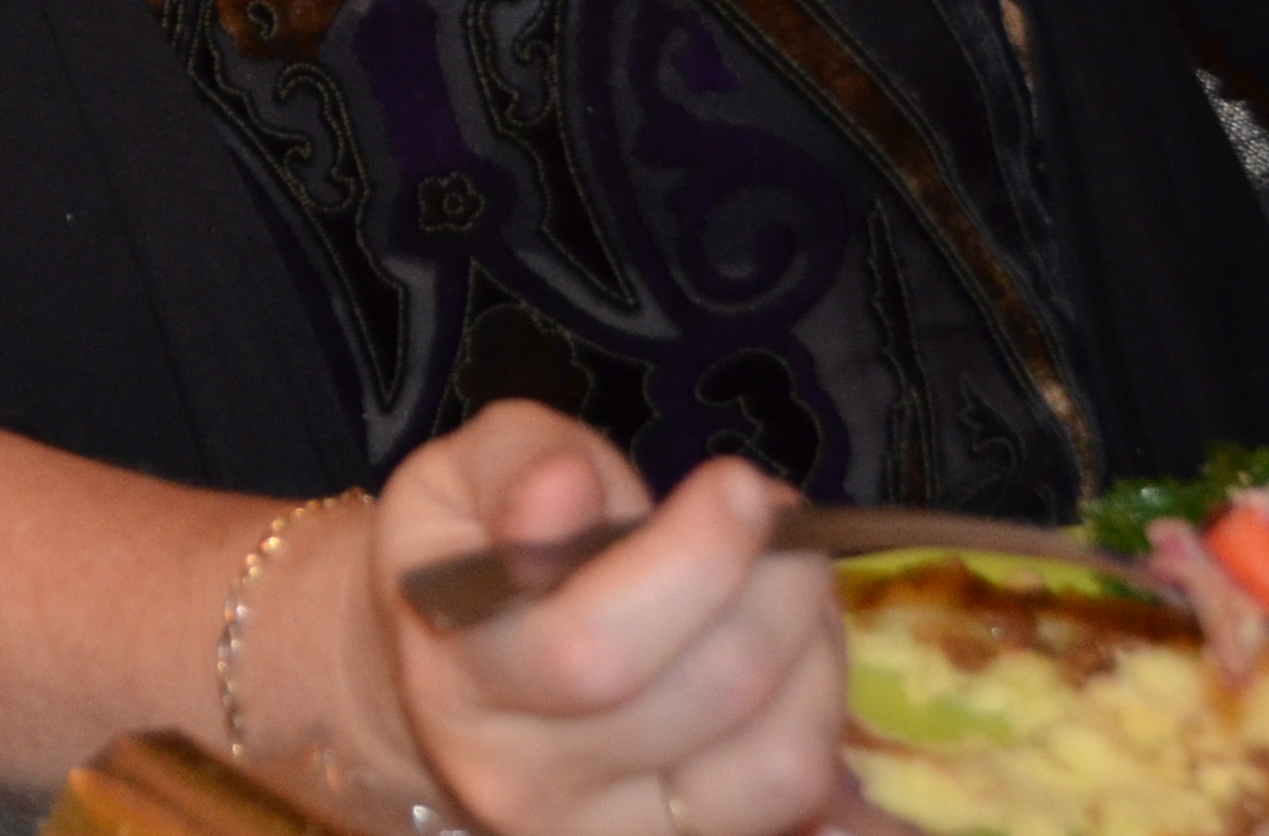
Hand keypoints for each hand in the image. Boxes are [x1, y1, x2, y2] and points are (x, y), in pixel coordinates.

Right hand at [372, 403, 845, 835]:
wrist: (446, 686)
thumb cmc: (469, 558)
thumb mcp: (457, 479)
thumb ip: (512, 468)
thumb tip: (566, 485)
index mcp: (462, 681)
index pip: (590, 648)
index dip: (691, 562)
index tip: (738, 483)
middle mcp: (529, 784)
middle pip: (708, 697)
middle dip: (777, 586)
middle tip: (778, 511)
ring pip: (776, 763)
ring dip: (815, 649)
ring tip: (789, 577)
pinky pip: (798, 799)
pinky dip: (822, 711)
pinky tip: (795, 646)